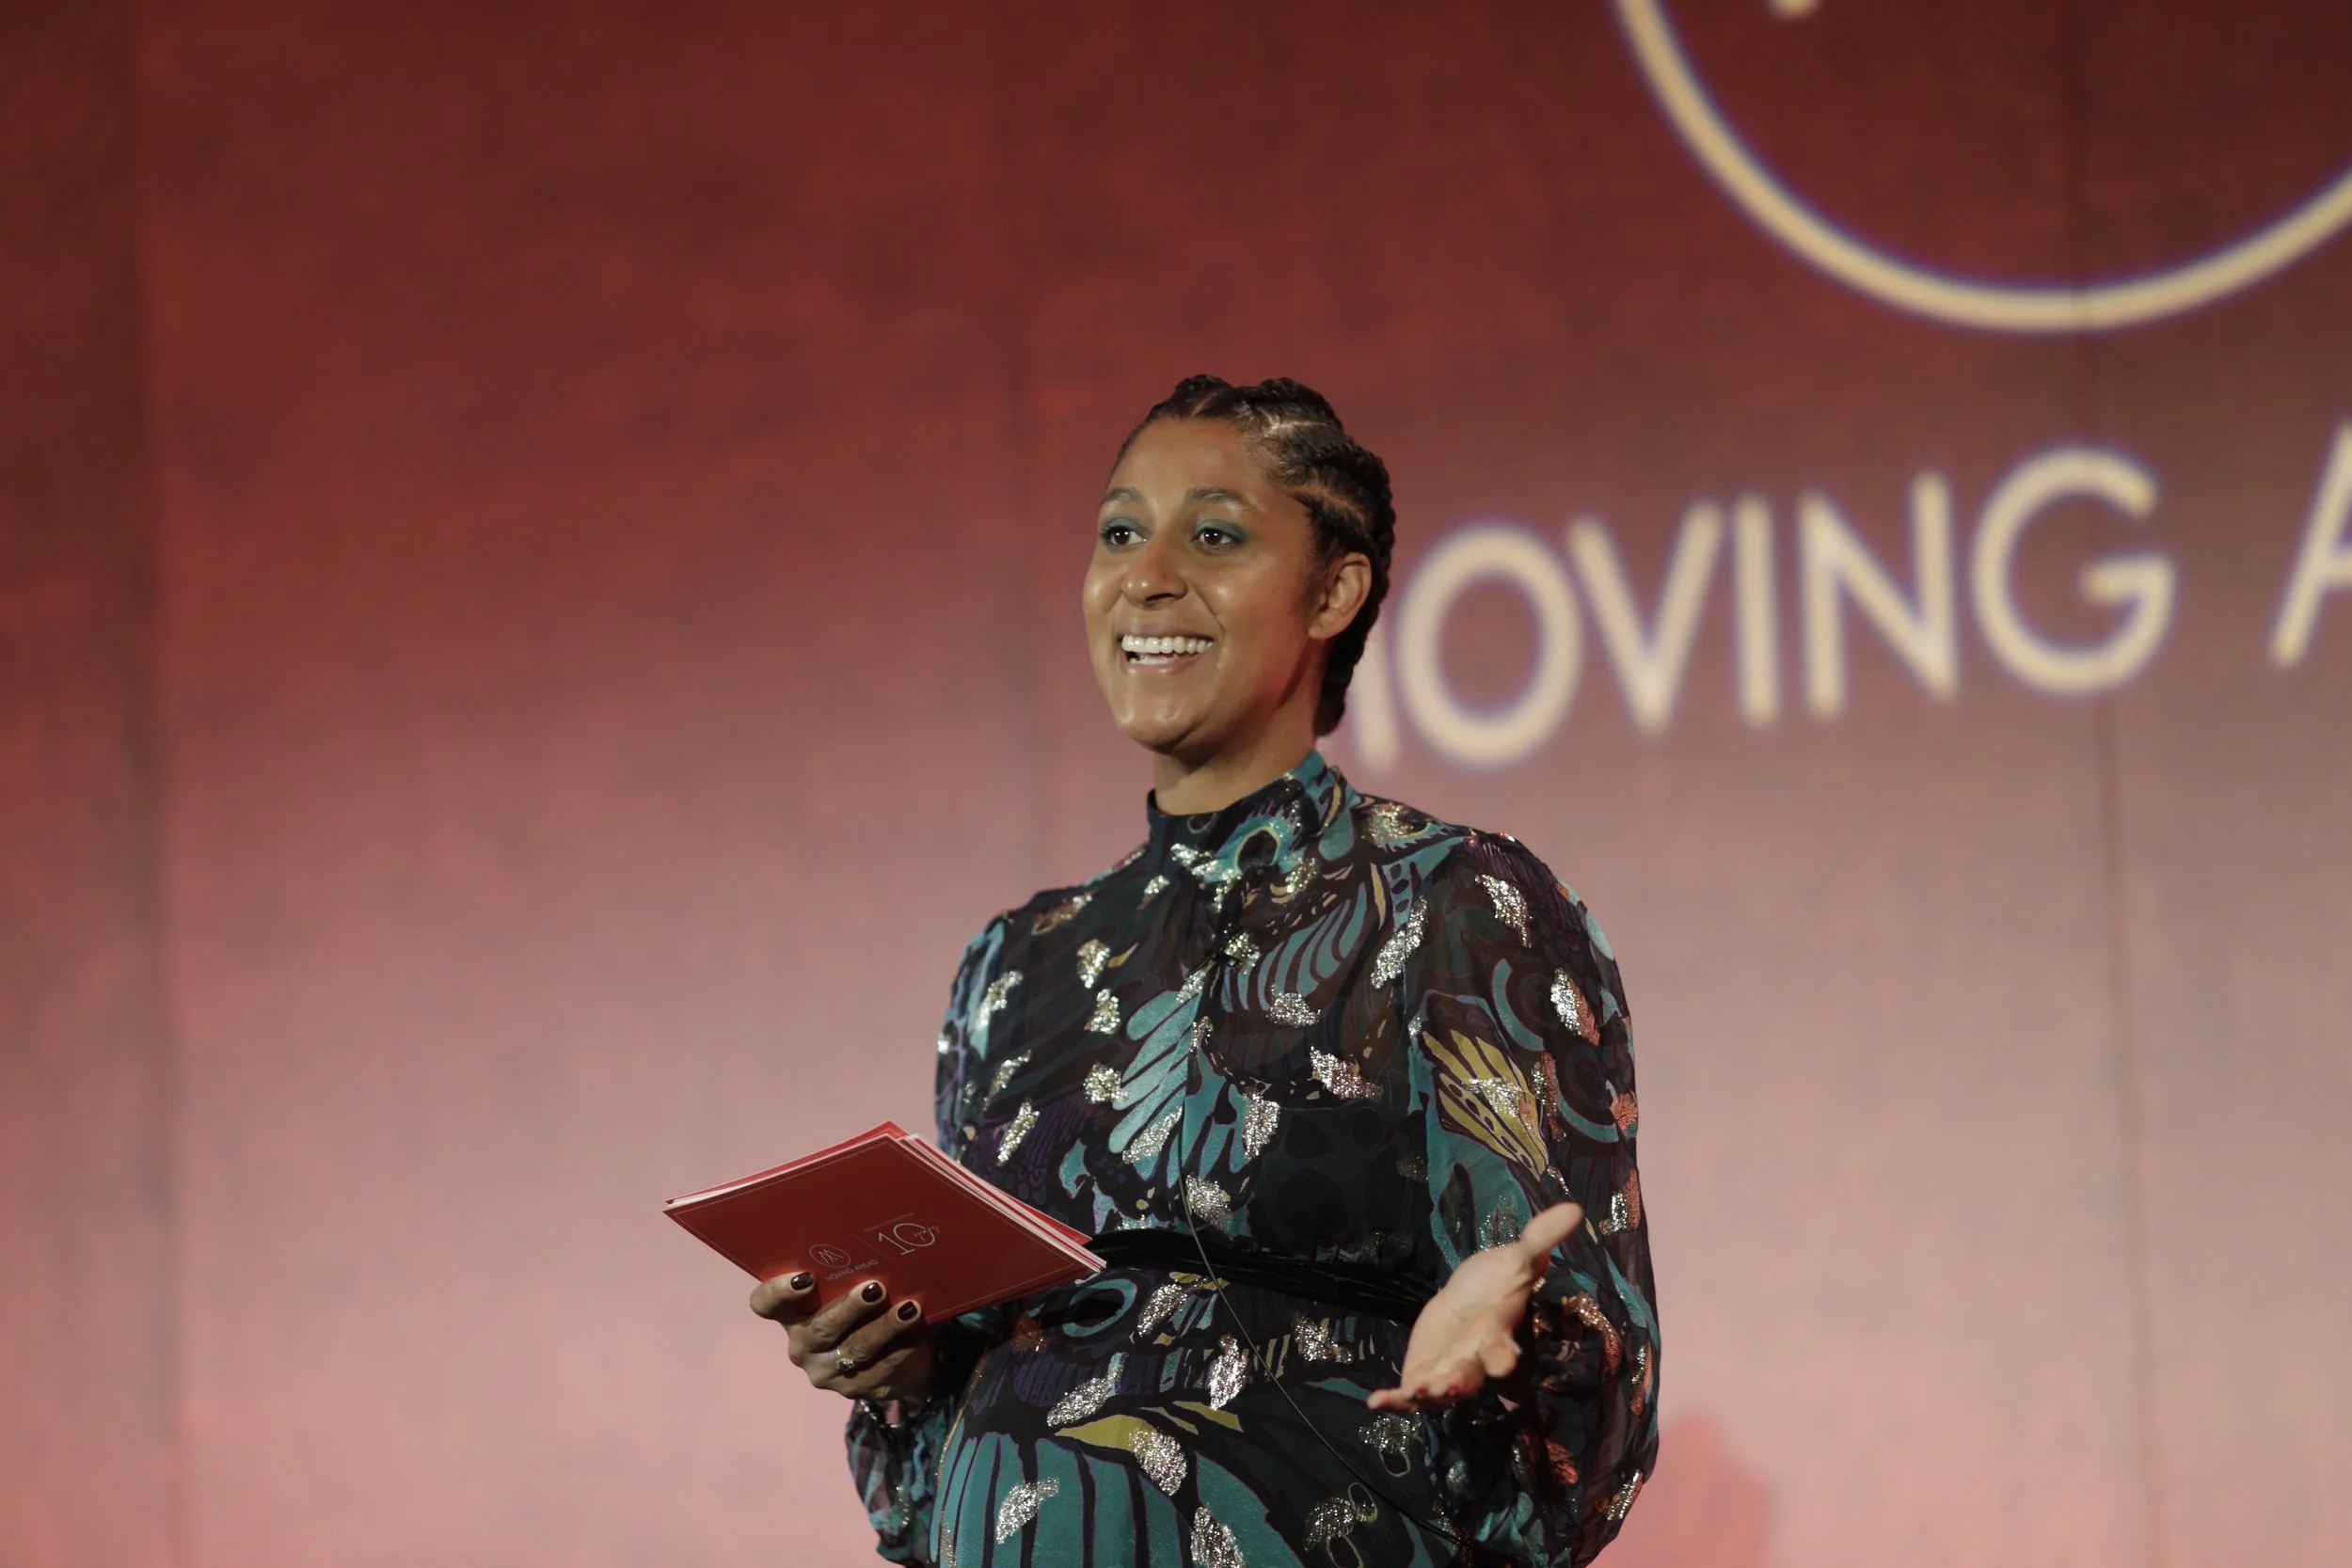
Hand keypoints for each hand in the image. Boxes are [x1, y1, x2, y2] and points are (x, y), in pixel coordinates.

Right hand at [750, 1272, 940, 1402]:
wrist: (896, 1353)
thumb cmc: (868, 1305)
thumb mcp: (854, 1286)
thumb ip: (857, 1270)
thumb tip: (888, 1241)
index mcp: (792, 1312)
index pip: (766, 1304)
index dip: (778, 1292)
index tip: (806, 1277)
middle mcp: (802, 1344)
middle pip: (819, 1329)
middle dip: (849, 1309)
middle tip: (875, 1288)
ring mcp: (826, 1371)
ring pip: (855, 1350)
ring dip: (885, 1327)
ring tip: (909, 1308)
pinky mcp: (854, 1390)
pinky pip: (881, 1368)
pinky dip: (906, 1344)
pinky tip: (923, 1326)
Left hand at [1367, 1201, 1582, 1412]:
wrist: (1469, 1297)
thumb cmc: (1496, 1282)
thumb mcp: (1515, 1258)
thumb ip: (1538, 1240)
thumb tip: (1573, 1209)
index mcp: (1497, 1335)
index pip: (1504, 1350)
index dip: (1504, 1358)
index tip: (1505, 1365)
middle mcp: (1474, 1362)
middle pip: (1468, 1378)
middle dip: (1458, 1384)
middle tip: (1446, 1386)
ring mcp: (1446, 1373)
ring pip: (1438, 1392)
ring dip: (1425, 1394)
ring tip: (1413, 1392)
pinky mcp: (1422, 1375)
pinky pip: (1409, 1395)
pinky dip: (1394, 1400)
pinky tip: (1375, 1401)